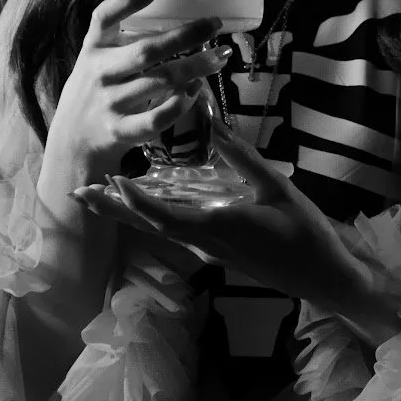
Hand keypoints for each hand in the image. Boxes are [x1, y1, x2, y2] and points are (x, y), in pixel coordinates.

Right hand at [40, 0, 227, 186]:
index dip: (129, 0)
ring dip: (195, 68)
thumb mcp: (96, 59)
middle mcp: (99, 73)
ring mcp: (109, 104)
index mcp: (93, 49)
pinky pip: (157, 118)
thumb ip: (120, 38)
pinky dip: (180, 104)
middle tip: (214, 24)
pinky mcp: (120, 131)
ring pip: (160, 82)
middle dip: (185, 35)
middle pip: (146, 51)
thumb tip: (168, 10)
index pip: (104, 18)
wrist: (73, 141)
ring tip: (218, 57)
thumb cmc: (95, 91)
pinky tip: (195, 90)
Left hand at [71, 119, 394, 335]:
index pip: (164, 216)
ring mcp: (208, 250)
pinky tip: (142, 204)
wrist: (322, 276)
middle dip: (112, 208)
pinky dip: (151, 215)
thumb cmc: (304, 233)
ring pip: (158, 228)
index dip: (135, 200)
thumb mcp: (277, 189)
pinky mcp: (215, 251)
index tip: (111, 180)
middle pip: (147, 224)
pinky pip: (174, 231)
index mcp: (217, 227)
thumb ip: (243, 157)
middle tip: (78, 192)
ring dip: (126, 212)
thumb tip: (213, 124)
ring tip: (97, 195)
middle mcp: (204, 242)